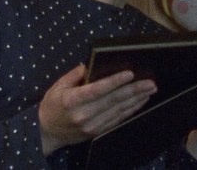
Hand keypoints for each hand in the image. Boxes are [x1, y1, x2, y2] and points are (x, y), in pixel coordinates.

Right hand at [38, 64, 156, 154]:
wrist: (46, 132)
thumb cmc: (52, 105)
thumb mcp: (58, 86)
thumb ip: (75, 74)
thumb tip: (91, 63)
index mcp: (72, 100)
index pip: (98, 90)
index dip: (115, 81)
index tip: (130, 73)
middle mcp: (83, 114)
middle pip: (113, 100)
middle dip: (134, 90)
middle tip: (150, 82)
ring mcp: (92, 125)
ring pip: (119, 110)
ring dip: (137, 99)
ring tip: (150, 89)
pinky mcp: (97, 131)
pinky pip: (118, 119)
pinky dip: (131, 110)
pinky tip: (141, 101)